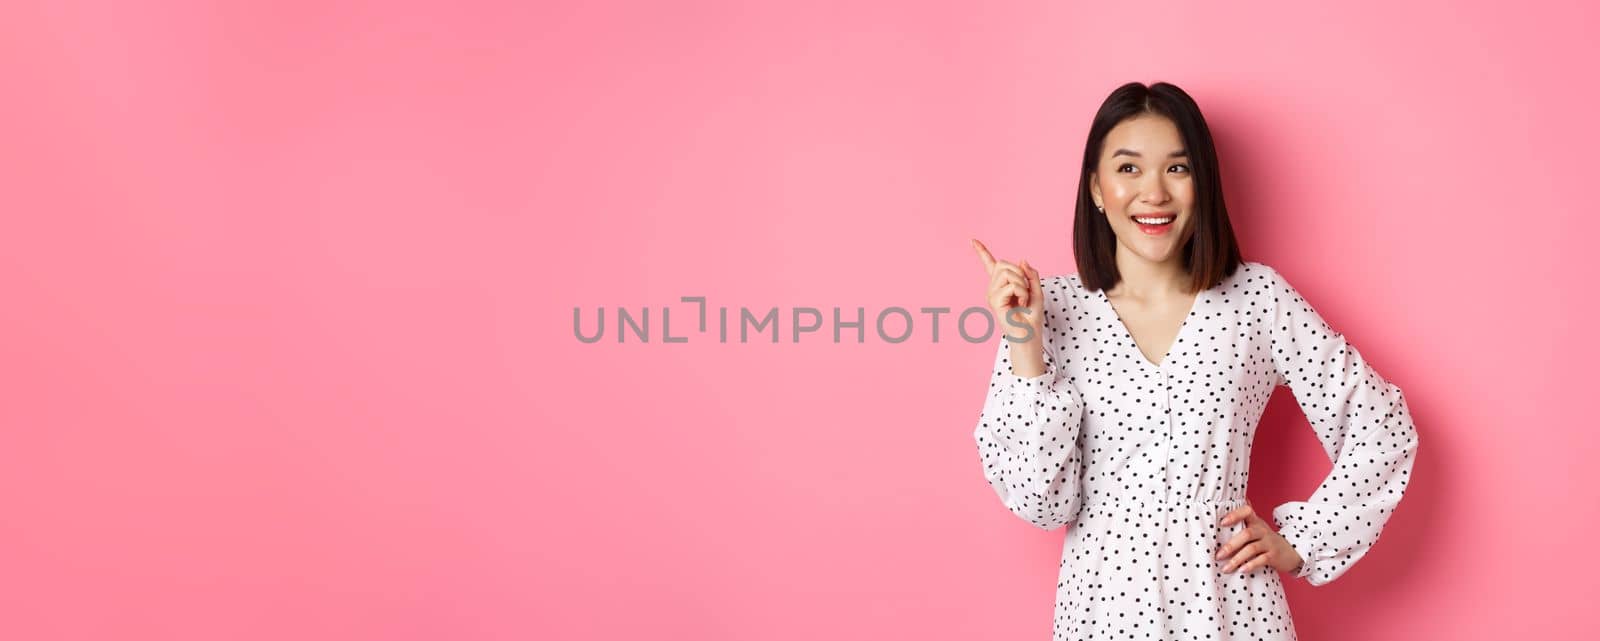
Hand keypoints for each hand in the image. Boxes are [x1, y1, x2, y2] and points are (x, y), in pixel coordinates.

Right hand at [970, 238, 1044, 372]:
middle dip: (1020, 273)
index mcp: (1001, 284)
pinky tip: (1021, 303)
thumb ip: (1030, 274)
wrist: (1030, 336)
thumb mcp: (1036, 290)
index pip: (990, 265)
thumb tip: (1022, 260)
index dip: (981, 251)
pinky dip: (1022, 292)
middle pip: (1003, 263)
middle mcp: (993, 288)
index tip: (972, 239)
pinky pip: (1011, 286)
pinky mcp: (995, 302)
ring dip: (1022, 284)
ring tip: (1023, 298)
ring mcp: (992, 295)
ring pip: (1008, 273)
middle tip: (1025, 290)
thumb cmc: (1032, 316)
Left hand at [1214, 502, 1304, 574]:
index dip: (1235, 515)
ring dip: (1237, 559)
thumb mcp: (1256, 526)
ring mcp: (1269, 543)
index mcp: (1255, 521)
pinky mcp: (1274, 556)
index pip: (1246, 511)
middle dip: (1230, 546)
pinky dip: (1251, 565)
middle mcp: (1262, 530)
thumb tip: (1228, 503)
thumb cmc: (1265, 539)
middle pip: (1246, 534)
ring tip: (1225, 568)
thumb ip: (1243, 519)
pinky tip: (1241, 570)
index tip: (1222, 522)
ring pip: (1252, 549)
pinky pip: (1261, 560)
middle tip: (1218, 556)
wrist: (1290, 551)